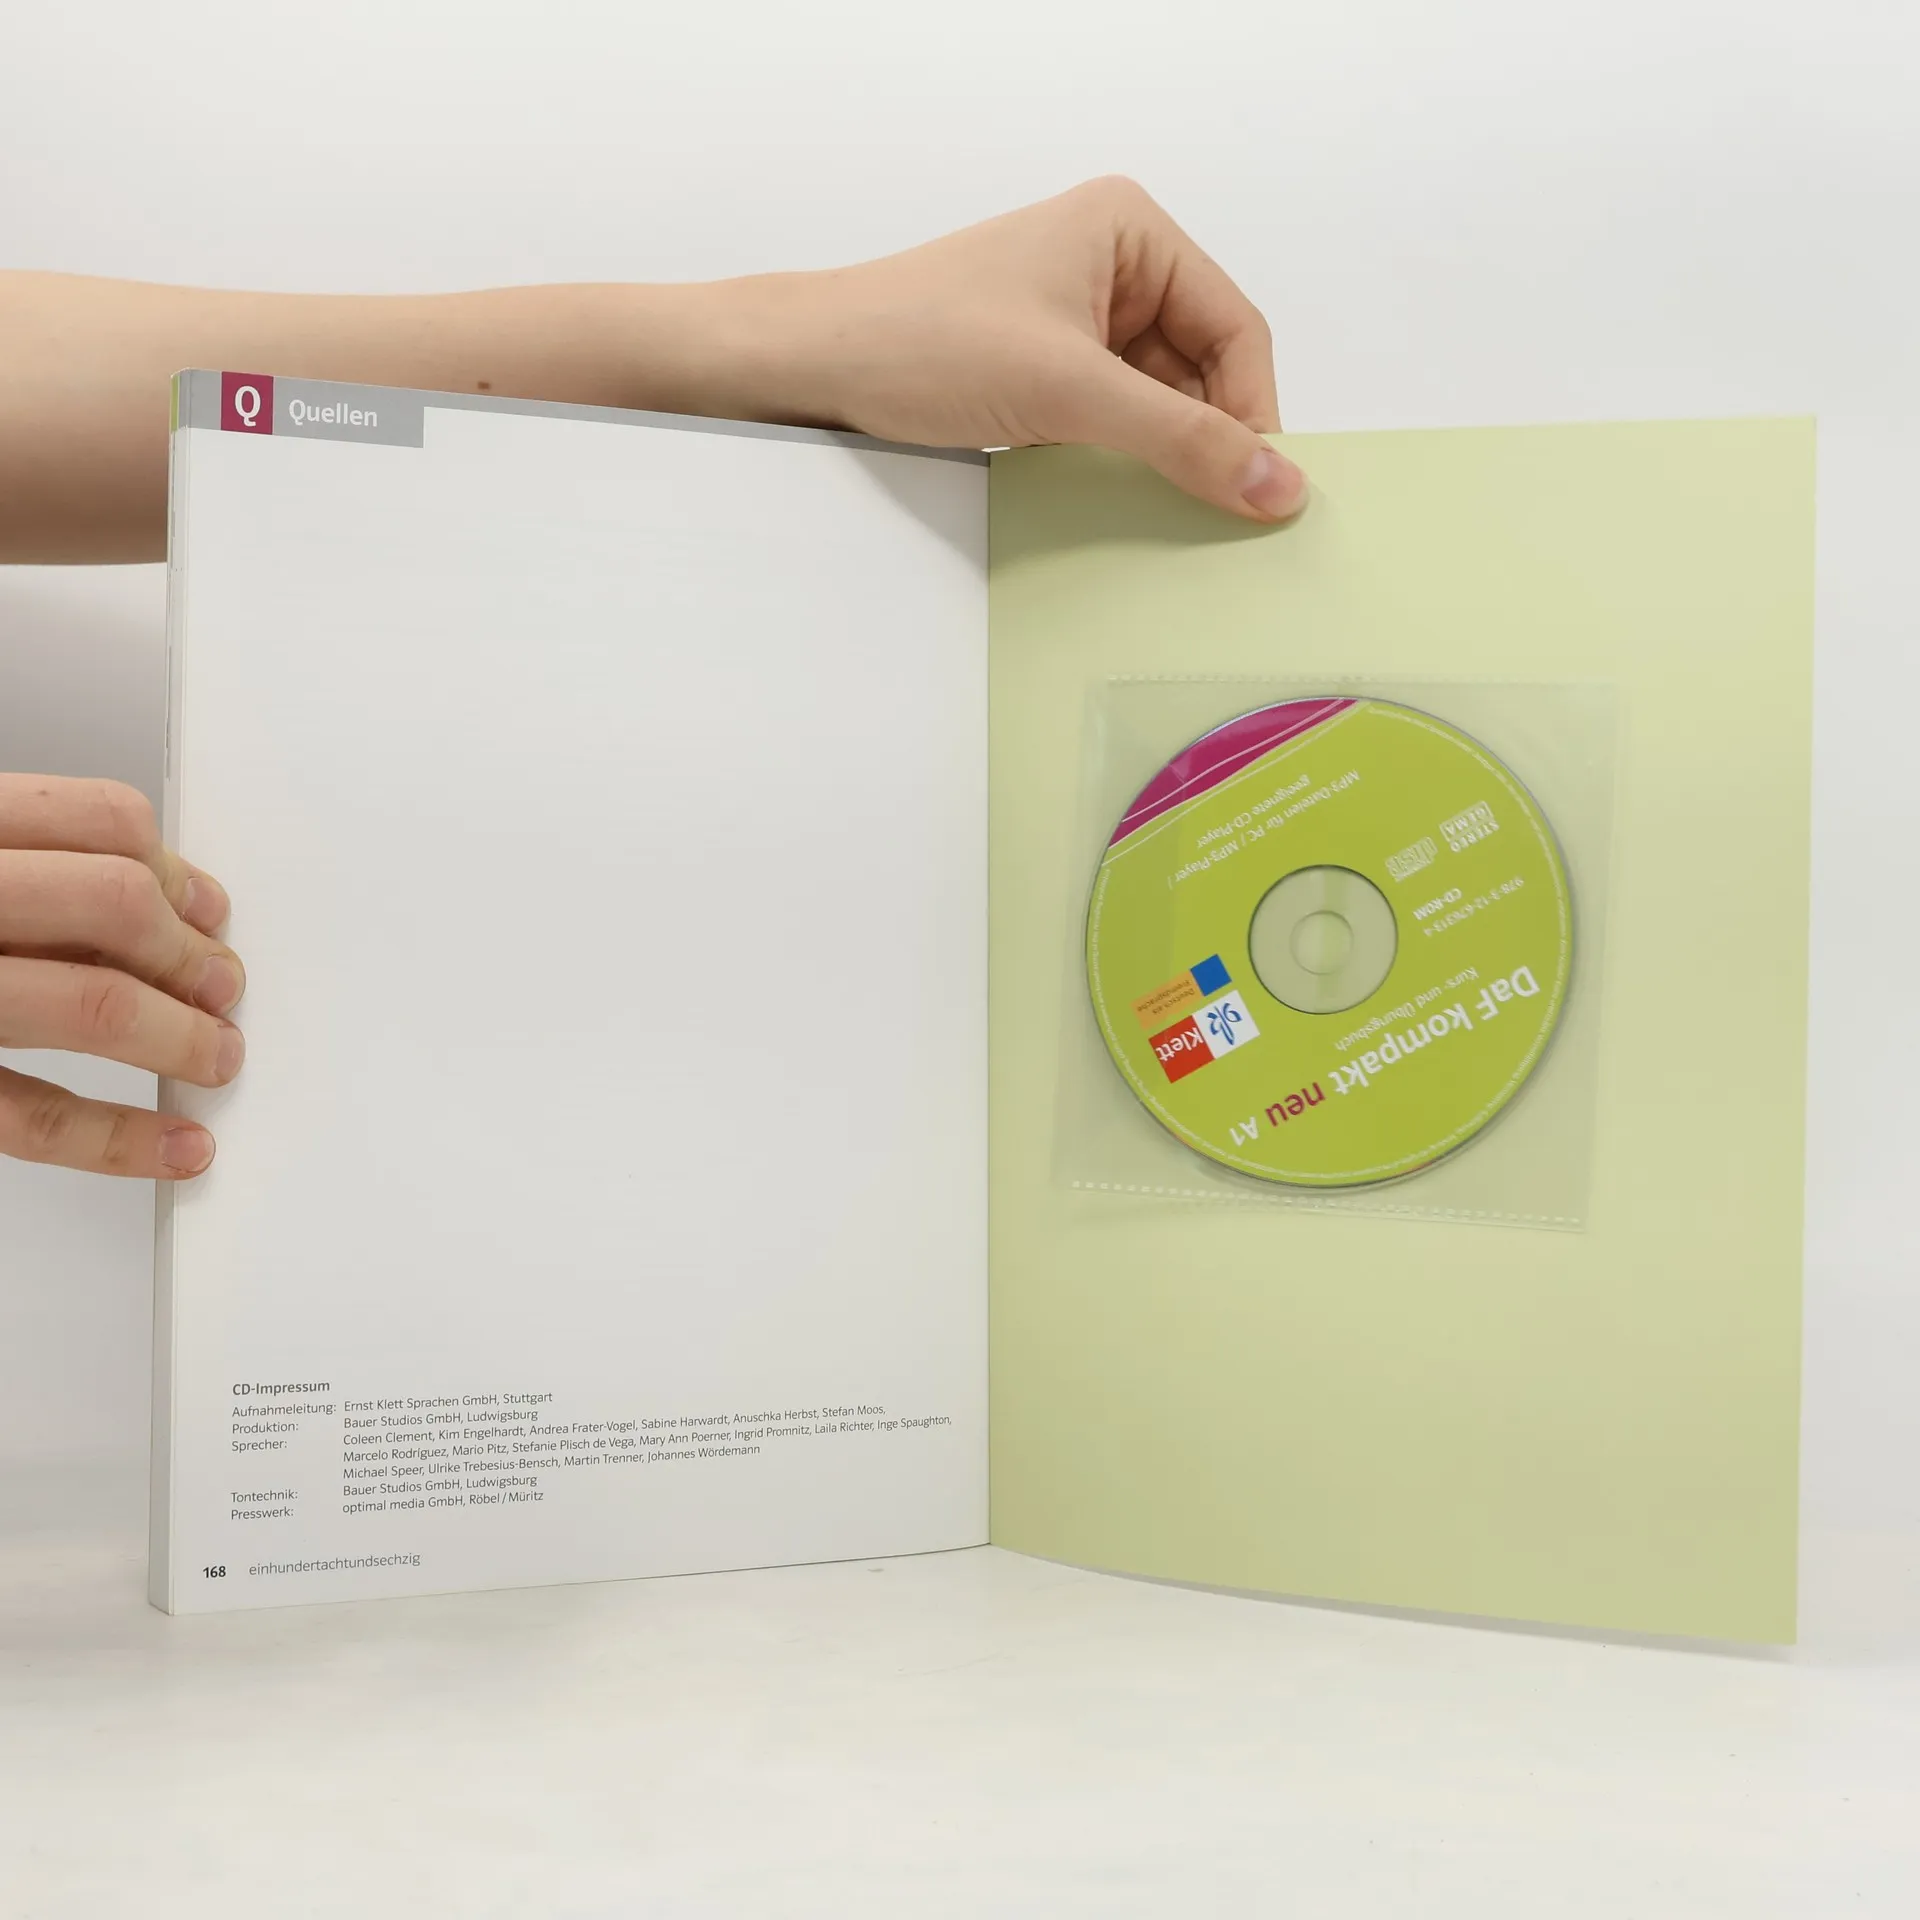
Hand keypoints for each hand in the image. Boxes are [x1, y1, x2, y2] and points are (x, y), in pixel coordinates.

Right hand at [0, 775, 243, 1177]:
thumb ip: (21, 865)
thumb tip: (163, 903)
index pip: (99, 820)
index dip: (176, 870)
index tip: (207, 913)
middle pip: (113, 904)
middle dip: (190, 954)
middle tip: (221, 989)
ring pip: (86, 1004)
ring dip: (178, 1037)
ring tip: (213, 1056)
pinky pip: (29, 1115)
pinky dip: (120, 1139)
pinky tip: (173, 1146)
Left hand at [5, 179, 1298, 560]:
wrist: (801, 366)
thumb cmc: (914, 344)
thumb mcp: (1067, 395)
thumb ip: (1182, 441)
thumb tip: (1282, 486)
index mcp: (1129, 228)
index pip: (1239, 330)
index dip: (1254, 414)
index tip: (1257, 493)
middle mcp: (1108, 259)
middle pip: (1206, 366)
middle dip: (1204, 437)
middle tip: (1214, 519)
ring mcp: (1072, 313)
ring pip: (1160, 398)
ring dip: (1159, 454)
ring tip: (1153, 511)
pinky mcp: (1036, 363)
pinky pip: (1111, 415)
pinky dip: (1118, 457)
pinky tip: (1108, 498)